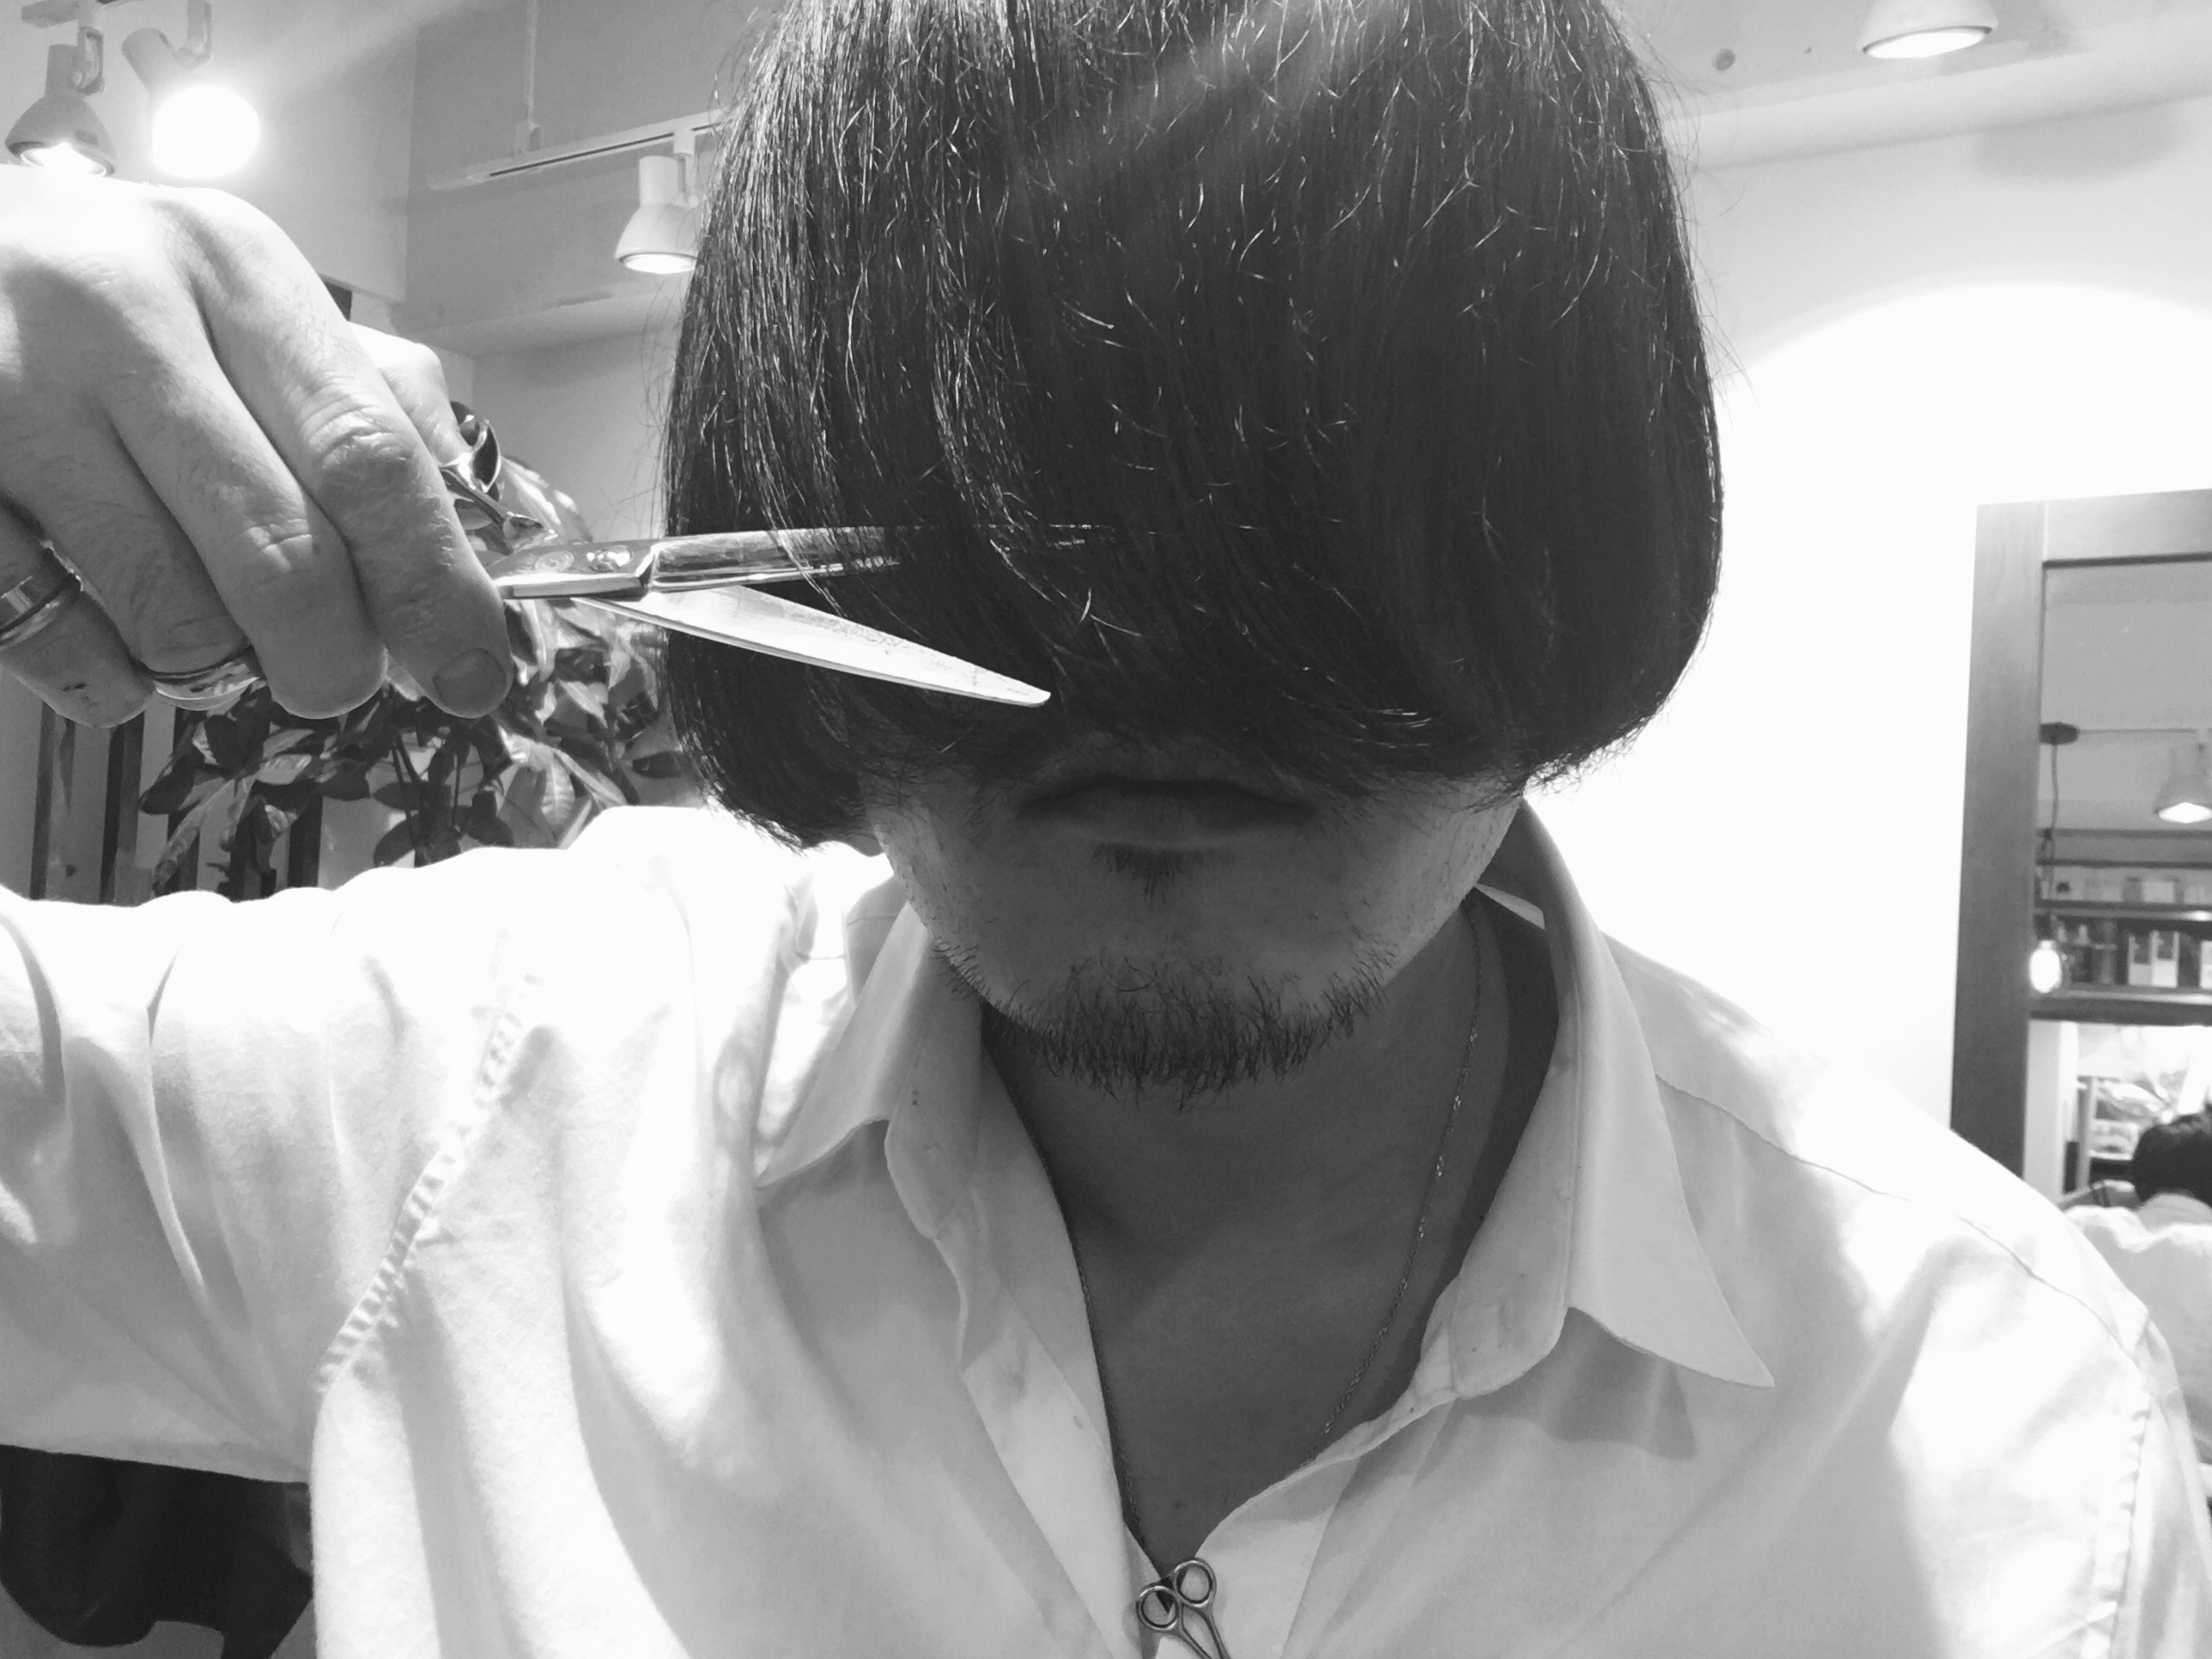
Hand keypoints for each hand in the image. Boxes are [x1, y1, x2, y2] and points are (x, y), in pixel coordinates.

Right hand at [0, 170, 511, 725]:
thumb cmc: (117, 302)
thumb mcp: (251, 306)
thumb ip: (371, 406)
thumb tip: (476, 546)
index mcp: (232, 269)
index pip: (369, 457)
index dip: (432, 586)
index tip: (471, 671)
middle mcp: (117, 315)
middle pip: (283, 556)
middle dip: (332, 657)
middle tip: (332, 674)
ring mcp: (8, 395)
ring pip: (172, 616)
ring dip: (216, 664)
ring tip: (206, 622)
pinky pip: (60, 643)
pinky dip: (109, 677)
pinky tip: (110, 627)